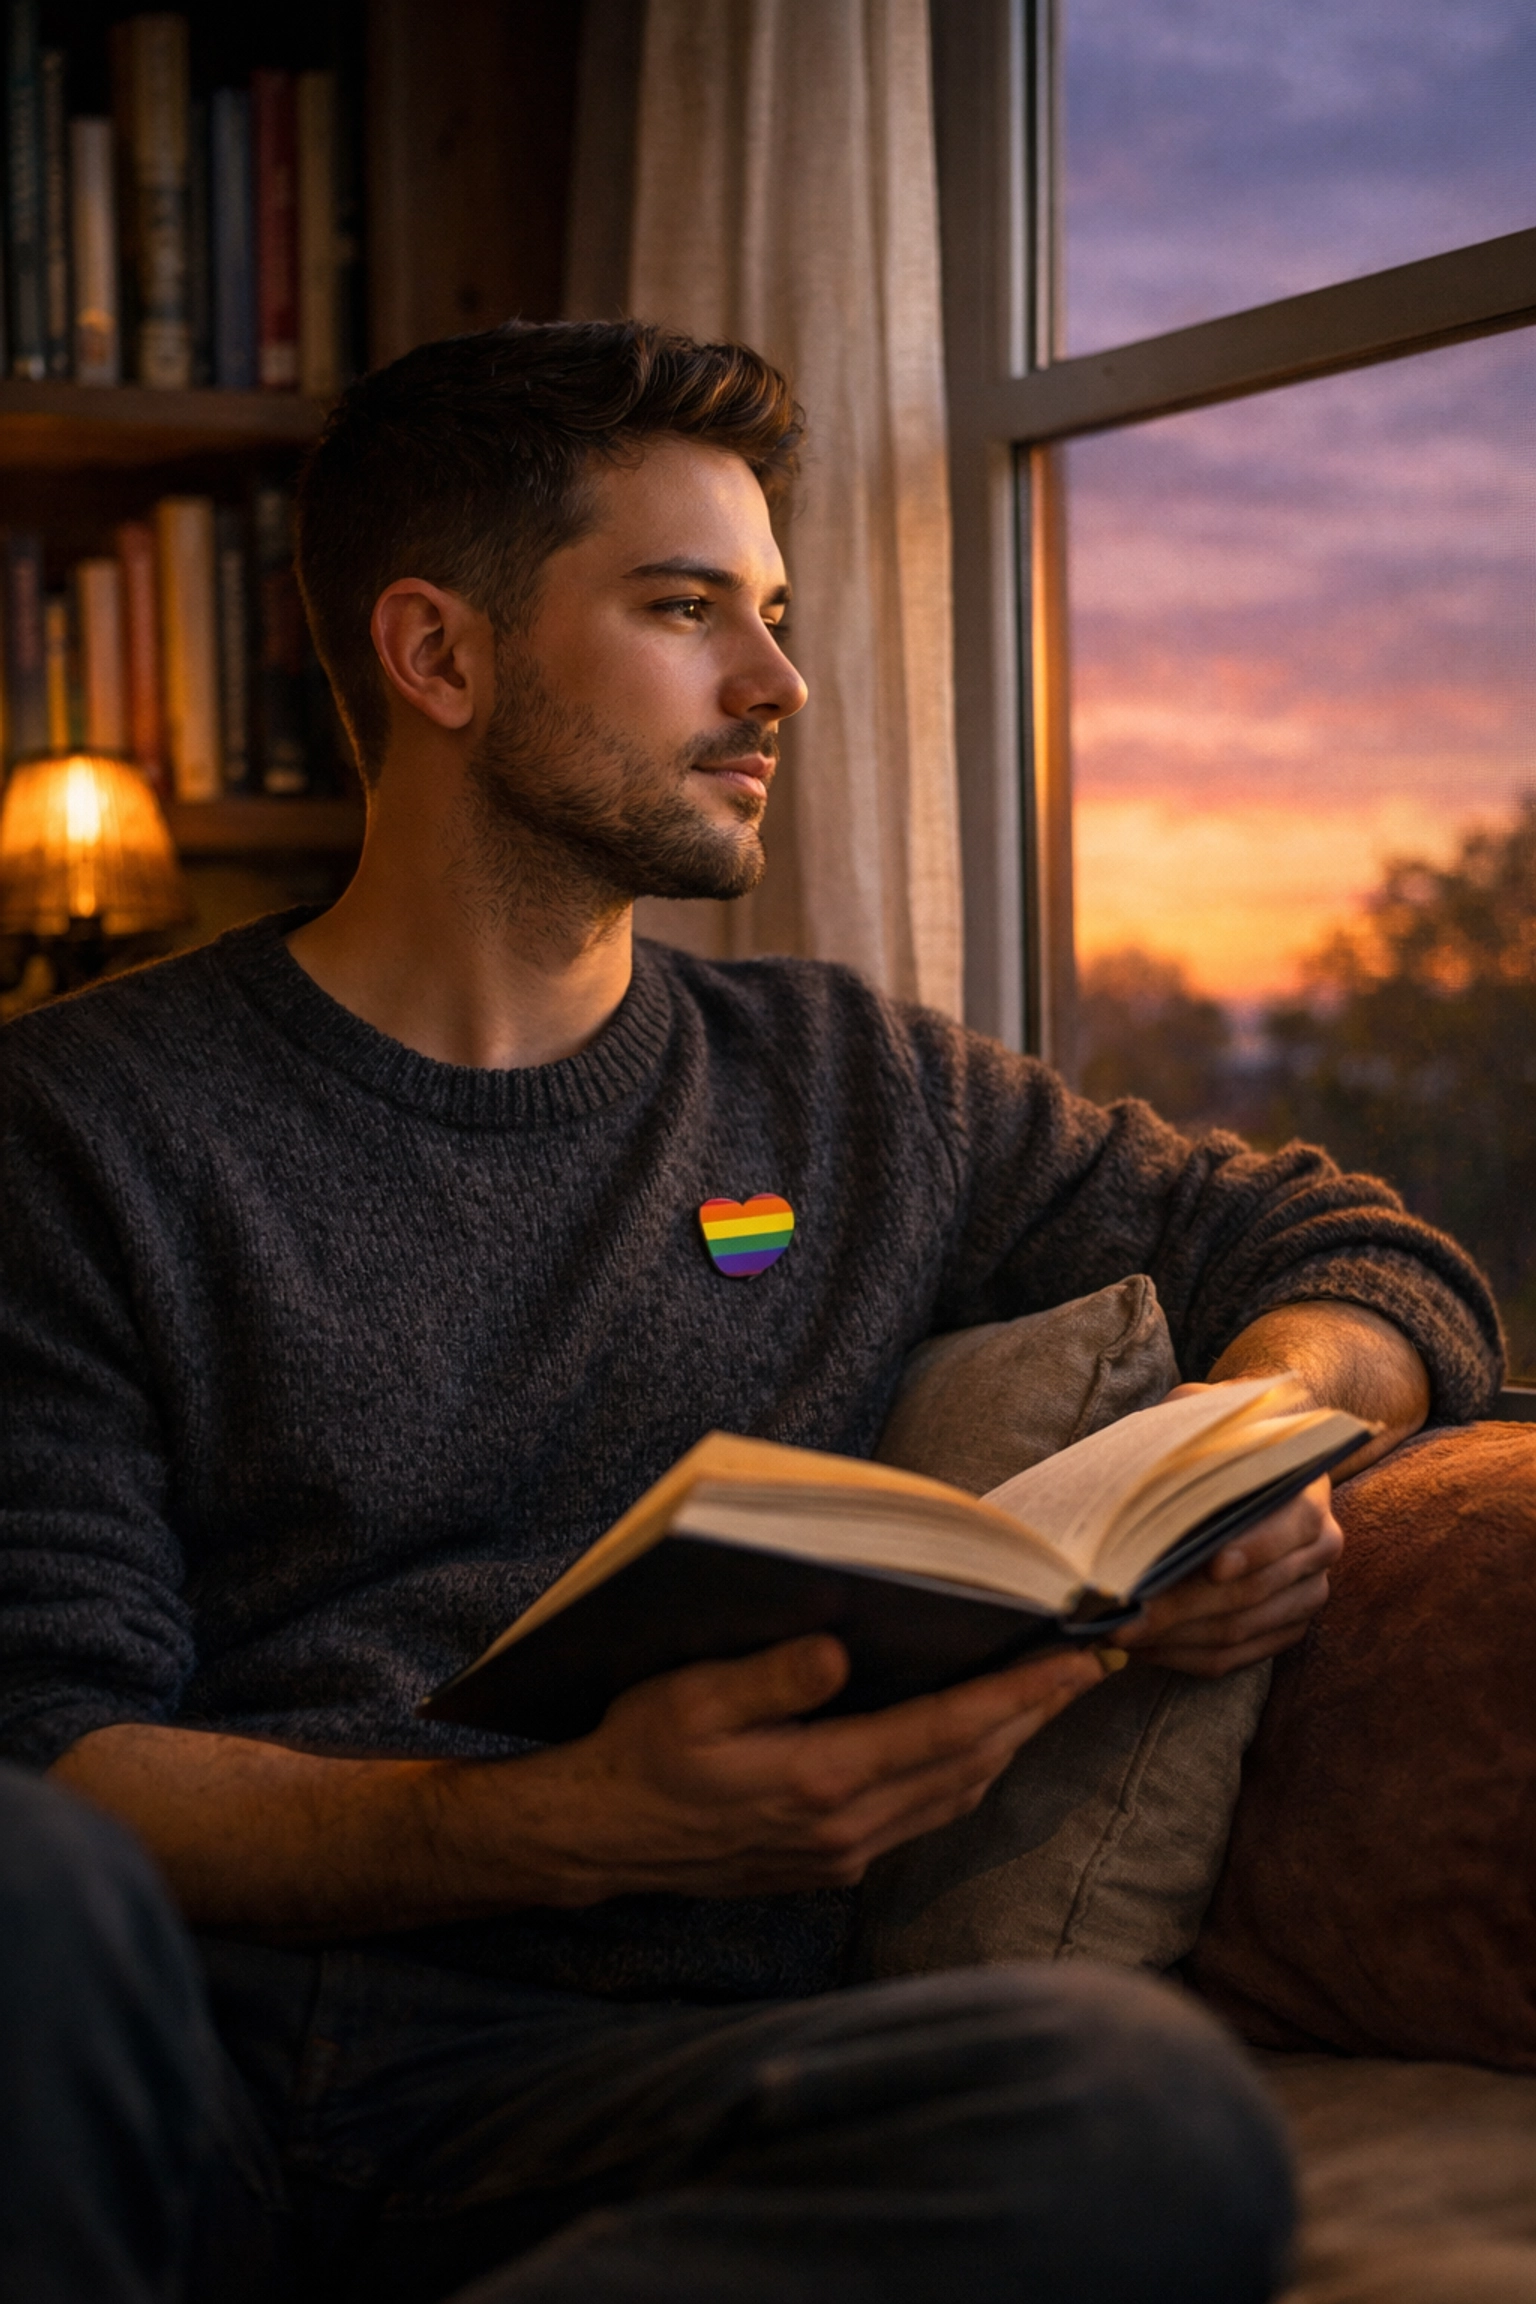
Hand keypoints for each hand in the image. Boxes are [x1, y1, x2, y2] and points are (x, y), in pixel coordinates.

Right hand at [517, 1635, 1103, 1903]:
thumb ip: (771, 1677)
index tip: (1077, 1661)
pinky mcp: (829, 1865)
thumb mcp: (691, 1699)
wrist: (599, 1839)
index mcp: (821, 1780)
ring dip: (1008, 1747)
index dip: (1021, 1693)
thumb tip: (838, 1651)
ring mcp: (841, 1855)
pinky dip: (963, 1776)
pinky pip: (922, 1817)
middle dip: (1035, 1714)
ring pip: (954, 1797)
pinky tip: (973, 1746)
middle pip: (970, 1766)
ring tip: (1048, 1698)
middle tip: (1090, 1666)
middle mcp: (847, 1828)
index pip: (950, 1732)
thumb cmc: (639, 1755)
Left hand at [1112, 1379, 1342, 1675]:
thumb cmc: (1219, 1438)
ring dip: (1175, 1639)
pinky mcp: (1285, 1628)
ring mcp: (1306, 1593)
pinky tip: (1140, 1648)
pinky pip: (1234, 1658)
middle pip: (1252, 1591)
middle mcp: (1319, 1548)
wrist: (1257, 1460)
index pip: (1289, 1526)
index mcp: (1307, 1493)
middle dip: (1183, 1608)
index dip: (1253, 1548)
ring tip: (1119, 1635)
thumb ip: (1181, 1432)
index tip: (1213, 1565)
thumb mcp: (1203, 1418)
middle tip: (1127, 1618)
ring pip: (1239, 1631)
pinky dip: (1183, 1656)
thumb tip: (1130, 1470)